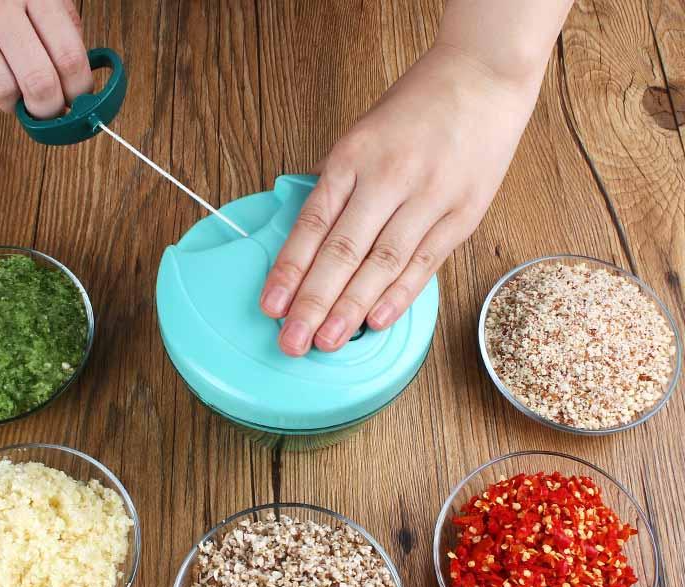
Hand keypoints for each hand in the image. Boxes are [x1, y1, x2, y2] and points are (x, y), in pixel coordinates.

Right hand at [0, 0, 92, 117]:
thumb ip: (65, 30)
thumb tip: (80, 82)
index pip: (68, 58)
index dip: (79, 90)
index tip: (79, 98)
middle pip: (37, 82)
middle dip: (51, 108)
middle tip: (53, 107)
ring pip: (2, 90)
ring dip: (20, 104)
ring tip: (23, 92)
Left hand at [259, 44, 540, 355]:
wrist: (486, 75)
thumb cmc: (417, 107)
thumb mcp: (362, 132)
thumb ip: (336, 183)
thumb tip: (307, 233)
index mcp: (354, 156)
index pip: (313, 224)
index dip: (290, 270)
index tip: (271, 306)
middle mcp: (388, 178)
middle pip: (343, 252)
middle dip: (313, 303)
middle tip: (291, 342)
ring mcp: (429, 197)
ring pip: (382, 264)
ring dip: (351, 308)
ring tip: (326, 342)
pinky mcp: (462, 214)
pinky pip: (425, 262)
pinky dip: (399, 295)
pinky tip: (375, 322)